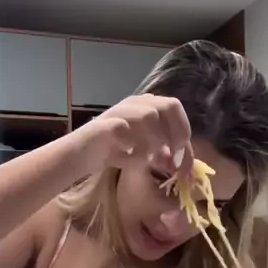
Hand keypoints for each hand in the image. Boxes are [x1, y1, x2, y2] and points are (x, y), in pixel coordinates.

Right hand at [76, 94, 192, 174]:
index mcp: (147, 105)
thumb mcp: (146, 152)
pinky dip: (132, 147)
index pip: (175, 108)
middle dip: (176, 133)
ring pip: (149, 115)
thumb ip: (166, 154)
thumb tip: (185, 164)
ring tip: (151, 160)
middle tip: (172, 157)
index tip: (182, 159)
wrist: (81, 154)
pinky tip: (130, 157)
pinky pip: (125, 130)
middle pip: (168, 105)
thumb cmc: (115, 150)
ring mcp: (119, 111)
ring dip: (156, 141)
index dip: (184, 133)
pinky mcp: (104, 125)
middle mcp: (135, 103)